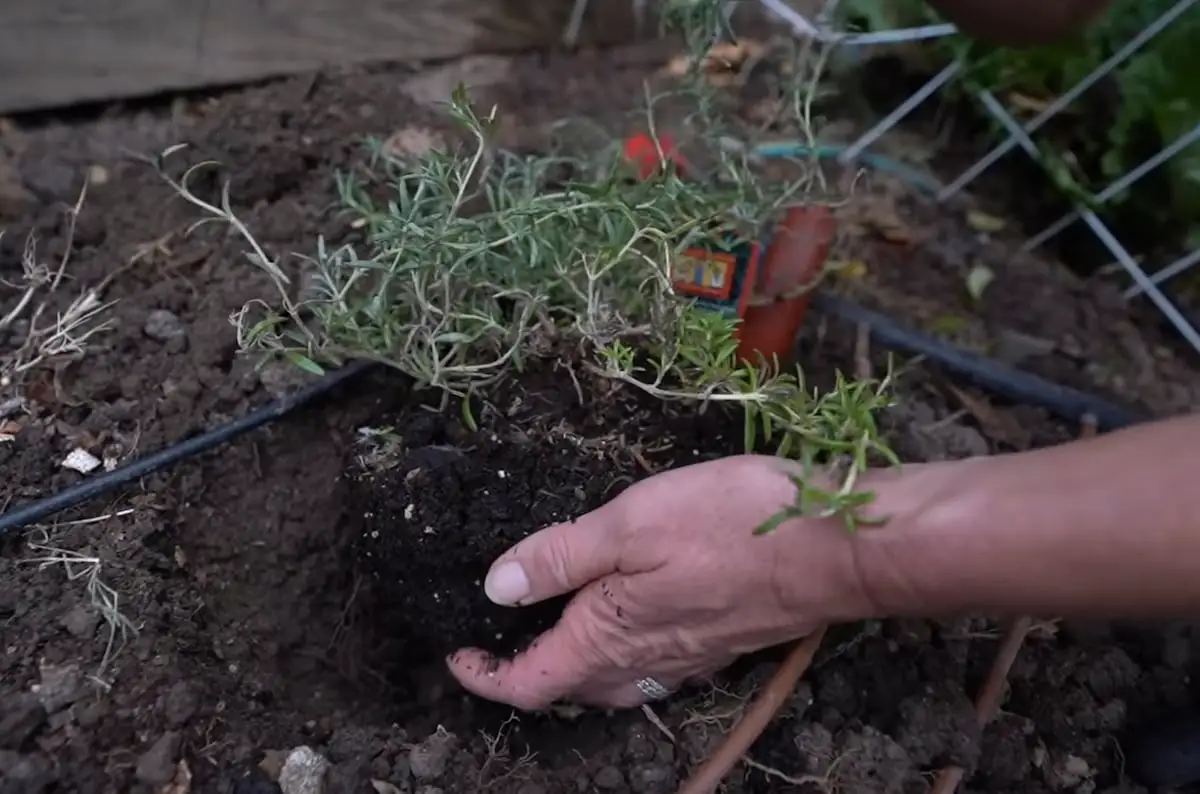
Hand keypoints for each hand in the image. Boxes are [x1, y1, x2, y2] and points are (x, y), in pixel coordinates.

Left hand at [445, 454, 885, 709]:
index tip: (457, 651)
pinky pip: (651, 666)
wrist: (832, 548)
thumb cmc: (730, 525)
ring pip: (610, 680)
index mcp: (608, 638)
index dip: (484, 675)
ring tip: (555, 619)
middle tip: (500, 629)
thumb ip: (559, 557)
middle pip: (568, 688)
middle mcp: (642, 665)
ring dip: (573, 661)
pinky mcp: (717, 644)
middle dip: (525, 670)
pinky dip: (620, 650)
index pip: (529, 683)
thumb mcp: (628, 523)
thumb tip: (496, 589)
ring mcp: (685, 660)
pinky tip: (627, 612)